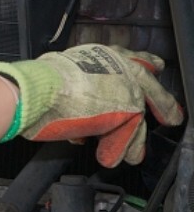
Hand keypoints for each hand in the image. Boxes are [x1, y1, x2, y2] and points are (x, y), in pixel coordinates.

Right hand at [0, 44, 183, 166]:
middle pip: (148, 87)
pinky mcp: (127, 110)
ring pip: (138, 116)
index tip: (156, 68)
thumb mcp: (64, 76)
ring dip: (132, 140)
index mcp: (103, 55)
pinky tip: (109, 157)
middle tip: (172, 117)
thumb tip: (77, 103)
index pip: (133, 58)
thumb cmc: (40, 82)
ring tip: (132, 156)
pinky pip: (128, 133)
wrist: (39, 89)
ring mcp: (125, 88)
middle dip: (162, 105)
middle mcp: (119, 68)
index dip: (146, 65)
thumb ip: (80, 87)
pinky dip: (119, 148)